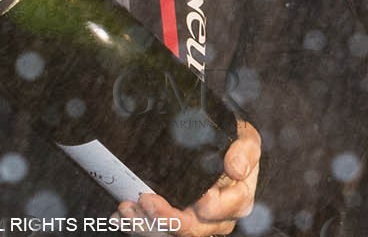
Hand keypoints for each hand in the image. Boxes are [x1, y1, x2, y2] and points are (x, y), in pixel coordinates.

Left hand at [117, 119, 260, 235]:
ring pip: (170, 232)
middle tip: (146, 200)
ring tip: (127, 207)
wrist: (226, 152)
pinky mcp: (176, 220)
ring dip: (146, 223)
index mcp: (237, 201)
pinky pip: (156, 228)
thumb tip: (236, 168)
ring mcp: (195, 222)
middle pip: (191, 228)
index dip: (206, 207)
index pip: (219, 211)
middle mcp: (216, 219)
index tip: (196, 199)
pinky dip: (137, 223)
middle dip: (167, 219)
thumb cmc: (236, 146)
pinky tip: (120, 215)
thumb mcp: (246, 140)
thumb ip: (245, 150)